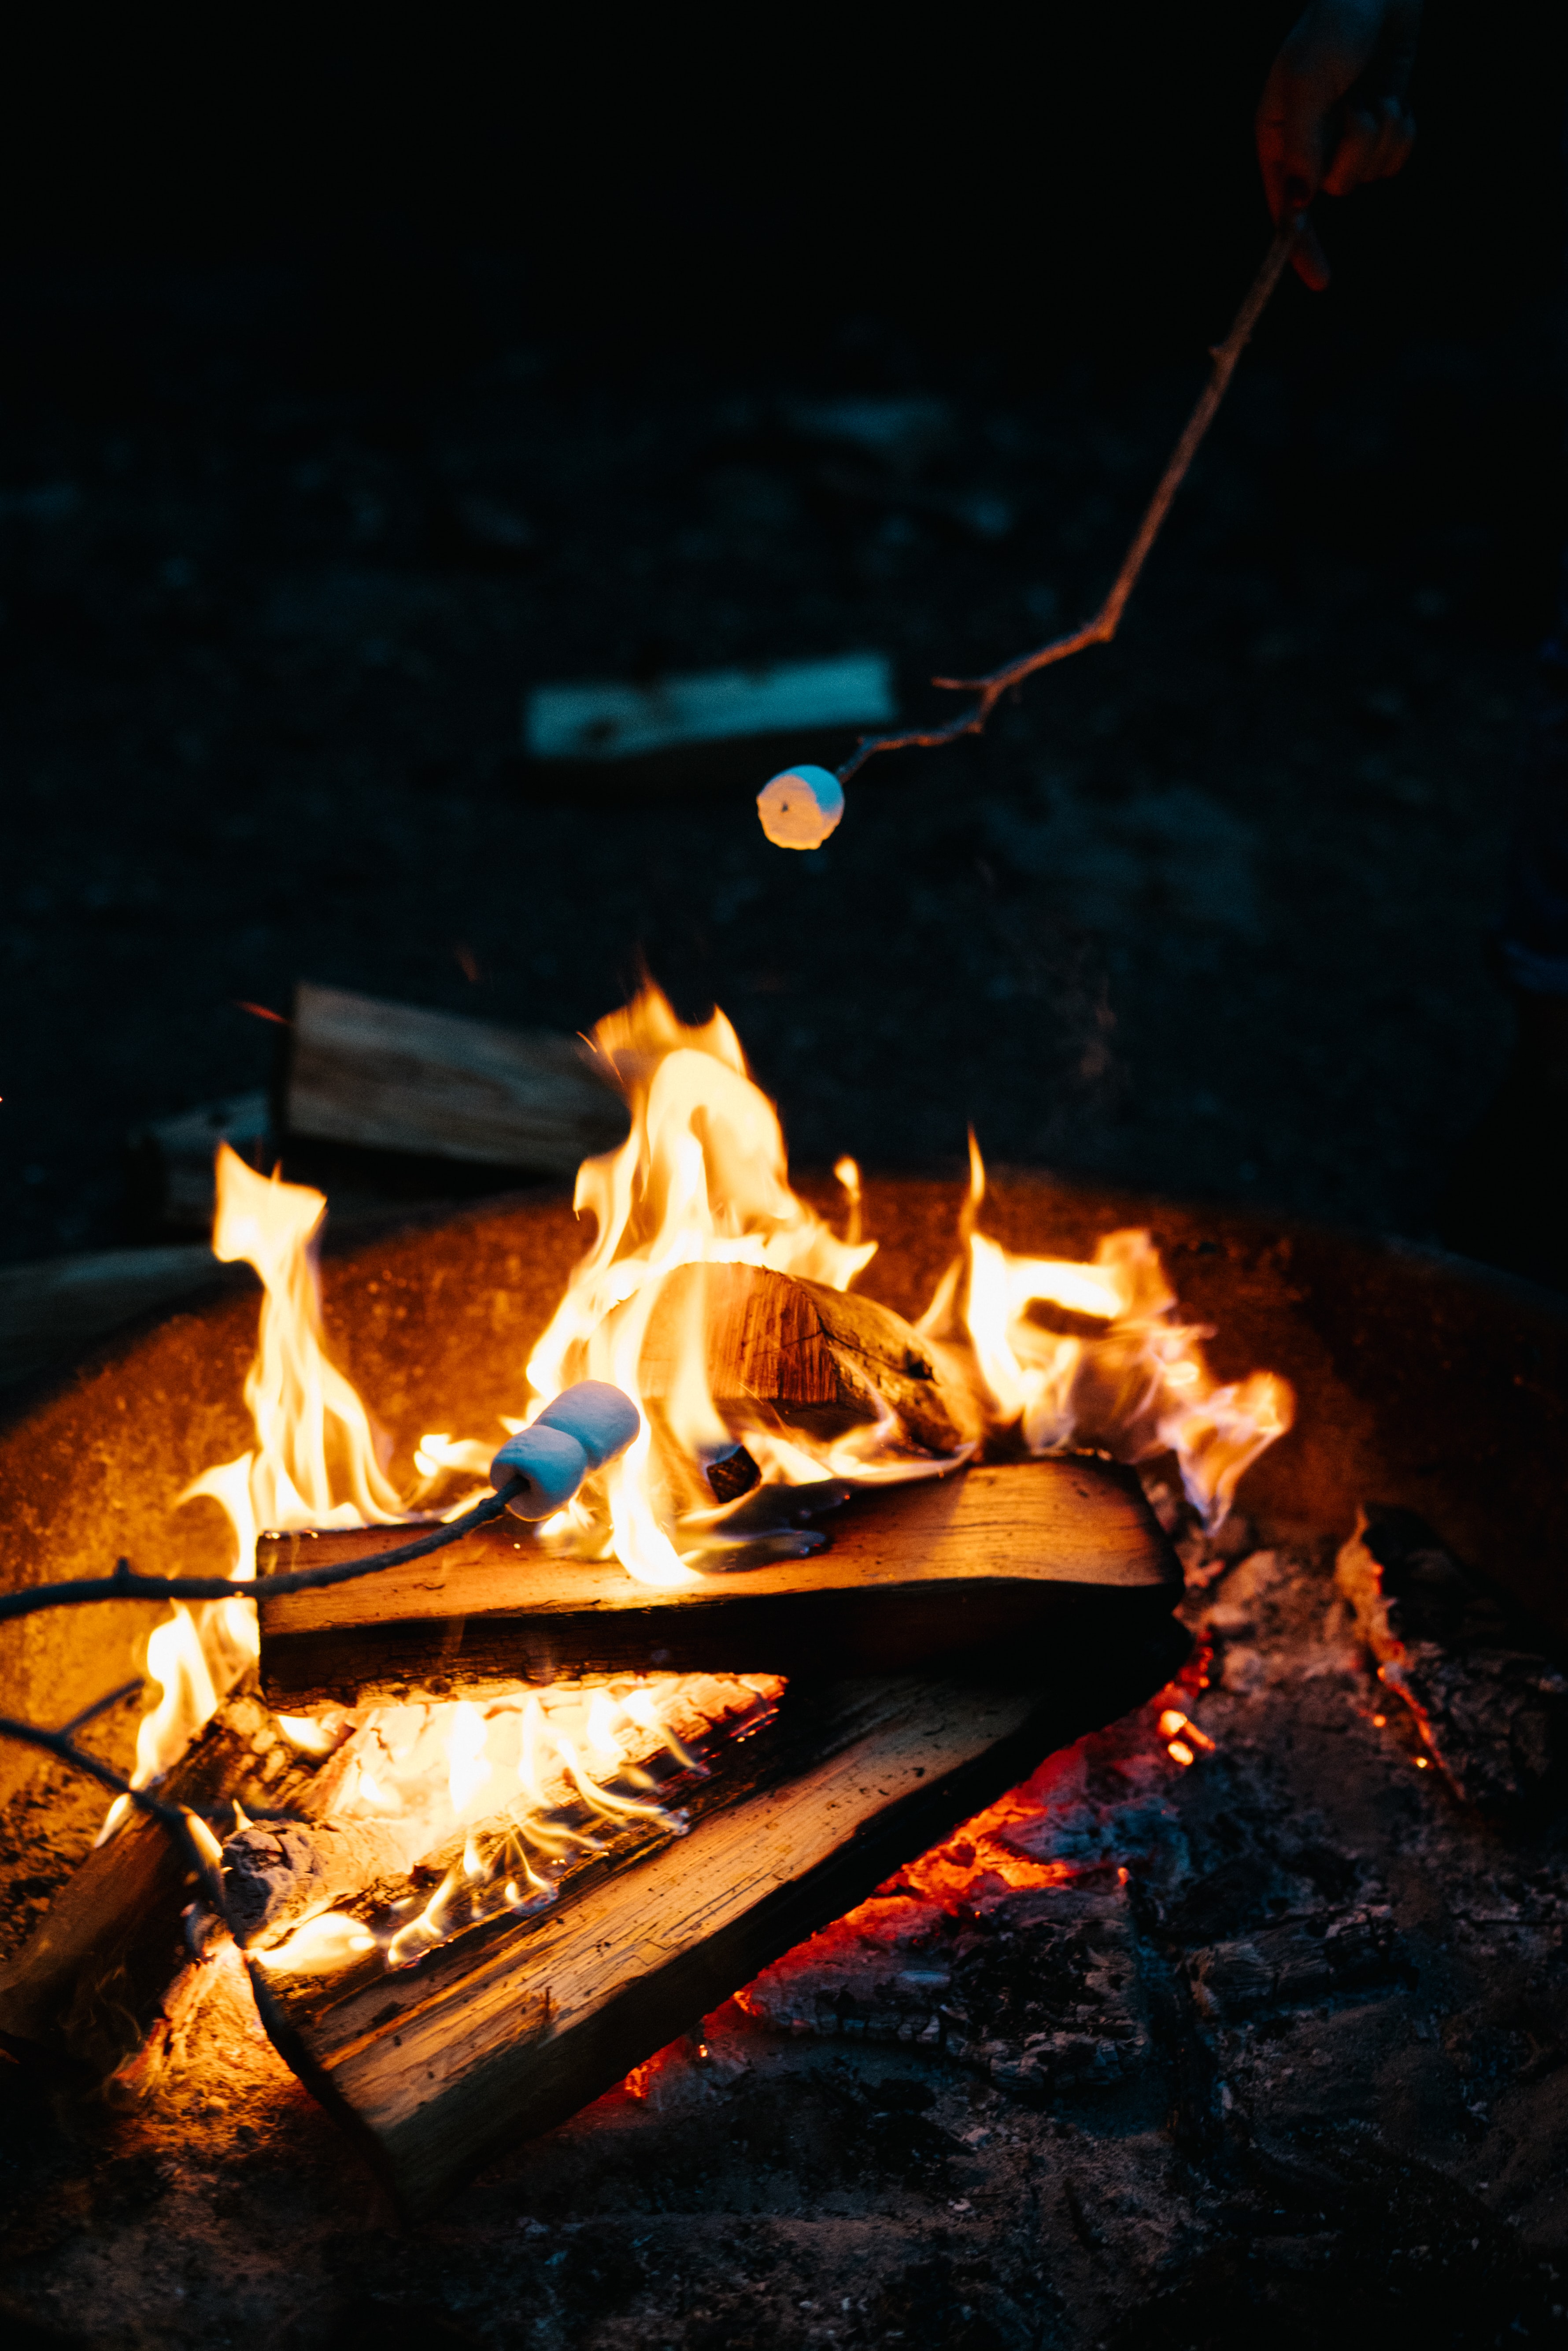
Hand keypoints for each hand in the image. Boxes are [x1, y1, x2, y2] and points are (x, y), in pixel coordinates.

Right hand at [1257, 0, 1421, 287]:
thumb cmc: (1334, 25)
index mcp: (1279, 140)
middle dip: (1355, 151)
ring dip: (1382, 131)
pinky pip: (1398, 156)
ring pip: (1372, 172)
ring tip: (1373, 92)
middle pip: (1338, 189)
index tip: (1318, 279)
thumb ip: (1301, 144)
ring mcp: (1348, 141)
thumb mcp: (1306, 80)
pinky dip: (1402, 129)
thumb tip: (1301, 205)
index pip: (1284, 209)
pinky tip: (1393, 97)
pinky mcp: (1382, 130)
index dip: (1299, 247)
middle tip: (1356, 107)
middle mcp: (1311, 148)